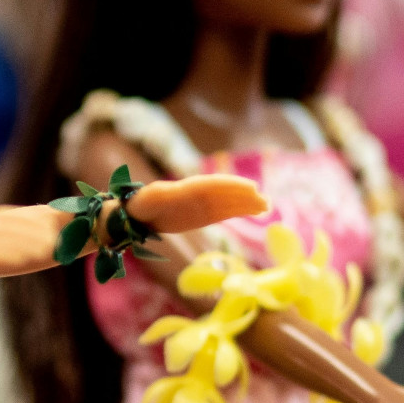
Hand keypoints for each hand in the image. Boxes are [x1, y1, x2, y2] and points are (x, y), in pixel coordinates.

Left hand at [125, 174, 266, 233]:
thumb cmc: (142, 204)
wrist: (137, 215)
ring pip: (229, 203)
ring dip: (247, 204)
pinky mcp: (203, 216)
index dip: (232, 186)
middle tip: (265, 201)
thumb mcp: (149, 199)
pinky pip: (224, 212)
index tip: (250, 188)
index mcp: (188, 189)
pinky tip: (252, 212)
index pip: (214, 186)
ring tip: (266, 207)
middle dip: (245, 196)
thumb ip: (161, 196)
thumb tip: (167, 192)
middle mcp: (199, 195)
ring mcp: (202, 205)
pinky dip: (239, 211)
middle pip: (226, 194)